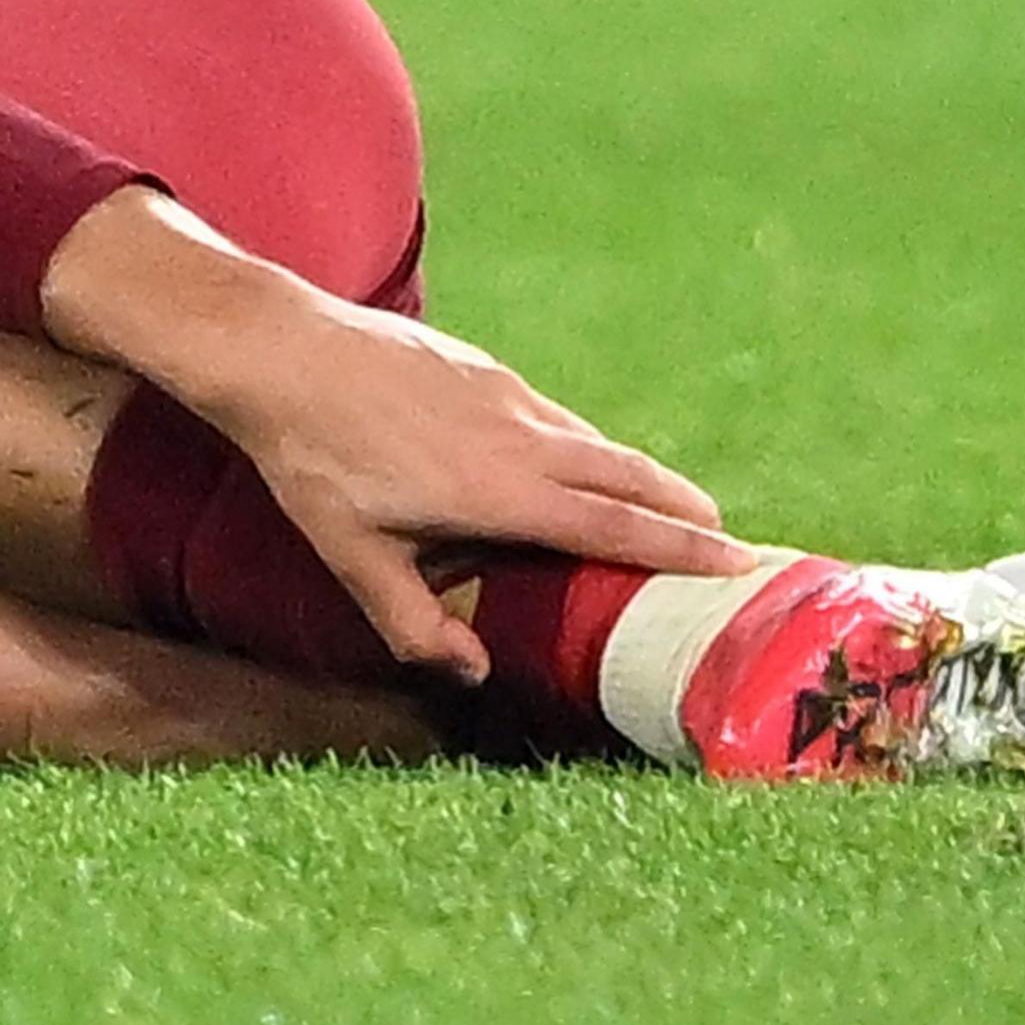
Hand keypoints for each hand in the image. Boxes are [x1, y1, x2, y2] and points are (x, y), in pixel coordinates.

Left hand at [42, 189, 755, 680]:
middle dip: (687, 512)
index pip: (618, 528)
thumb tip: (474, 674)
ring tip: (667, 511)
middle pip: (632, 477)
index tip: (743, 563)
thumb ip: (414, 625)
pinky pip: (557, 418)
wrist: (281, 350)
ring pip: (596, 443)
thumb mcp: (352, 558)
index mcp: (505, 492)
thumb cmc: (312, 461)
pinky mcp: (486, 370)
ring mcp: (509, 396)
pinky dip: (585, 449)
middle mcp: (524, 439)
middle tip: (732, 546)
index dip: (685, 549)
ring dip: (640, 478)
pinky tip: (571, 467)